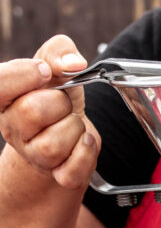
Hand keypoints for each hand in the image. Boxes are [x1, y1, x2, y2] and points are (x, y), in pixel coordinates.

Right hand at [0, 35, 99, 188]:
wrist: (70, 130)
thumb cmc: (57, 95)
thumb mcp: (55, 64)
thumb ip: (59, 51)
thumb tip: (74, 63)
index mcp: (4, 99)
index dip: (24, 76)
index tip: (45, 72)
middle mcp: (12, 129)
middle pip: (32, 113)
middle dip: (59, 102)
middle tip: (63, 104)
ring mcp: (32, 156)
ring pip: (52, 145)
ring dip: (74, 128)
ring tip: (72, 123)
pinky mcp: (56, 175)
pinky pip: (70, 172)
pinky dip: (86, 154)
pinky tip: (85, 142)